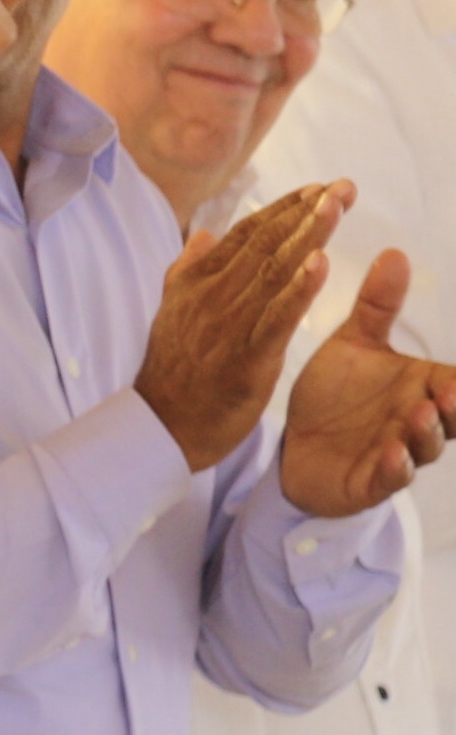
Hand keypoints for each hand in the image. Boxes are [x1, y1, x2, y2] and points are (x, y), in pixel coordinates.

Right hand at [135, 182, 346, 473]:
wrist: (163, 421)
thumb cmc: (173, 367)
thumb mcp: (174, 308)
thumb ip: (190, 267)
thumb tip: (205, 233)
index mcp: (198, 279)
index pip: (247, 234)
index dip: (283, 209)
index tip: (316, 190)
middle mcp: (213, 292)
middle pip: (265, 243)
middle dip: (305, 212)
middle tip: (341, 188)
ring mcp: (229, 321)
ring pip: (274, 271)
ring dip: (307, 236)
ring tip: (335, 208)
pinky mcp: (247, 354)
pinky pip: (277, 316)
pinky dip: (298, 289)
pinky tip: (319, 264)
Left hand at [280, 244, 455, 516]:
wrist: (294, 445)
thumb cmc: (335, 394)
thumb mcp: (354, 344)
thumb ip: (377, 307)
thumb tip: (396, 253)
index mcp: (420, 386)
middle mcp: (417, 420)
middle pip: (451, 415)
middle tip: (449, 390)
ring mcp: (398, 452)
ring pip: (425, 446)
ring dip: (426, 432)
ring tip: (419, 412)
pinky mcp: (371, 481)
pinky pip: (390, 478)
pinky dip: (395, 467)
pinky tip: (393, 454)